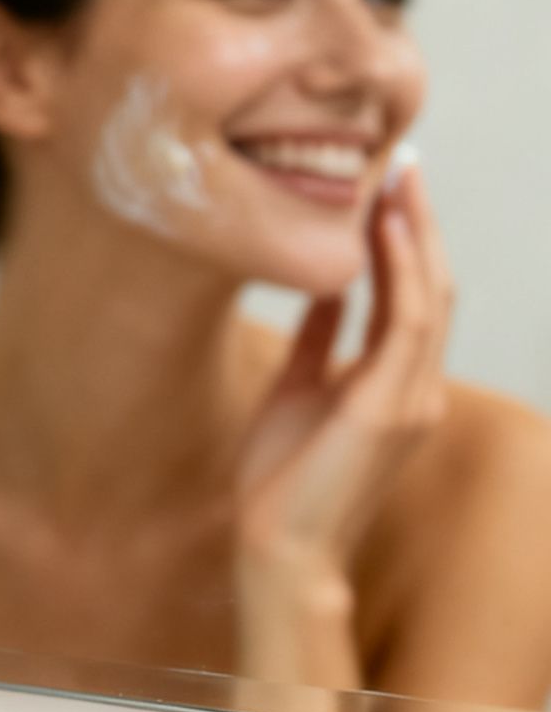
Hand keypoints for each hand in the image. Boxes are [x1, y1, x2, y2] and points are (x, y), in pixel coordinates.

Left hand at [234, 164, 451, 679]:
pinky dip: (401, 274)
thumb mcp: (298, 389)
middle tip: (401, 167)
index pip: (413, 299)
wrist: (278, 545)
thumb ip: (319, 340)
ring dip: (415, 237)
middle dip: (419, 226)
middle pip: (434, 288)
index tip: (389, 190)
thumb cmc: (281, 477)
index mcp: (397, 386)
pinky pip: (408, 325)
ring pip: (430, 298)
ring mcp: (412, 399)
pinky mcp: (389, 408)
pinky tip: (385, 233)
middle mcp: (418, 389)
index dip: (405, 243)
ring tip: (396, 184)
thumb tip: (326, 289)